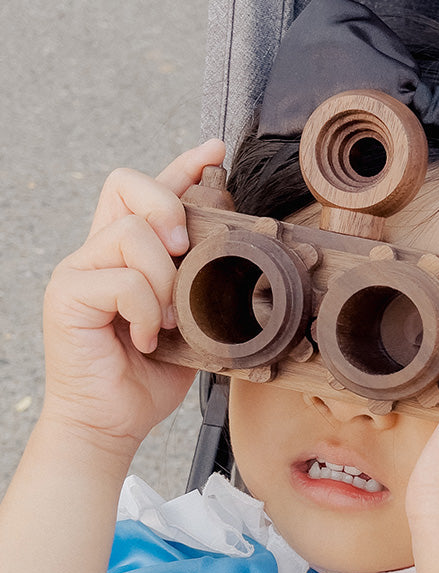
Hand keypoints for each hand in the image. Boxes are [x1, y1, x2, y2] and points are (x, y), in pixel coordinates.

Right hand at [40, 139, 224, 455]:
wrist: (114, 420)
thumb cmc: (150, 373)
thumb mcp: (192, 319)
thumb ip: (201, 282)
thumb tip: (235, 246)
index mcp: (129, 253)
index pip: (148, 190)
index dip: (182, 165)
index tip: (214, 152)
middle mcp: (99, 251)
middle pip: (127, 183)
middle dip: (169, 206)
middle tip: (184, 250)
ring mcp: (79, 270)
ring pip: (132, 234)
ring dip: (164, 280)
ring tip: (168, 321)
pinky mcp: (67, 295)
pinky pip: (122, 280)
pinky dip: (147, 311)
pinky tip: (148, 338)